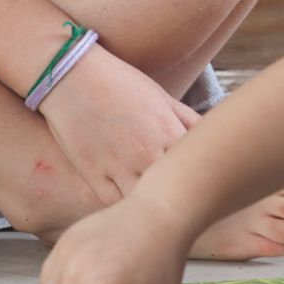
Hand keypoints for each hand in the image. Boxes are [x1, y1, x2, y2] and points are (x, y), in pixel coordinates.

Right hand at [38, 44, 198, 204]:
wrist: (71, 74)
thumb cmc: (122, 83)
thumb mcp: (164, 99)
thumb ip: (189, 121)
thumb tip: (211, 136)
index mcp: (169, 133)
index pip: (197, 165)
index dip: (202, 175)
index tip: (205, 181)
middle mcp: (147, 153)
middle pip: (174, 189)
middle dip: (182, 196)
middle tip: (187, 203)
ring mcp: (119, 166)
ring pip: (144, 201)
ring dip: (152, 205)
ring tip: (160, 208)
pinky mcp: (93, 173)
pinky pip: (113, 203)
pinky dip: (125, 207)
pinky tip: (132, 206)